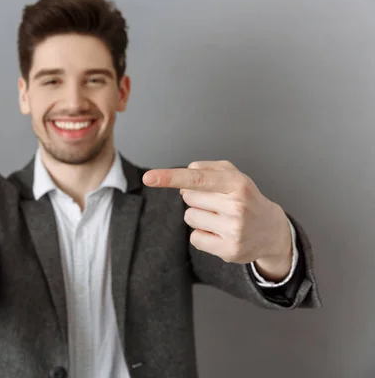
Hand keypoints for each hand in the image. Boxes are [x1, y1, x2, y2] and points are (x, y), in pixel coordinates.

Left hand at [142, 160, 291, 269]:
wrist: (271, 230)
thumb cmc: (245, 198)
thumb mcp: (233, 175)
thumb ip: (206, 169)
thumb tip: (184, 175)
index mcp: (237, 183)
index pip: (196, 178)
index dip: (170, 177)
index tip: (149, 178)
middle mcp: (237, 206)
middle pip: (188, 198)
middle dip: (197, 199)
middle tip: (218, 204)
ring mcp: (234, 230)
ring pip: (189, 217)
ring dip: (199, 217)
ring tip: (220, 218)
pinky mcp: (229, 250)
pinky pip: (195, 238)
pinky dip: (203, 235)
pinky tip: (220, 234)